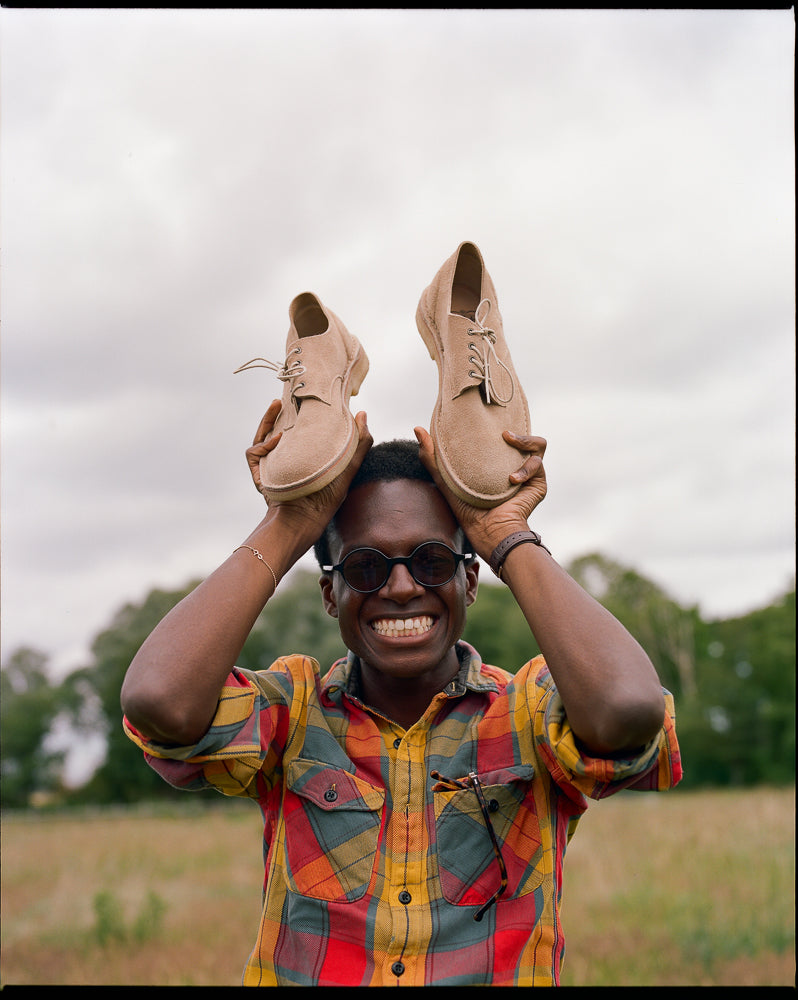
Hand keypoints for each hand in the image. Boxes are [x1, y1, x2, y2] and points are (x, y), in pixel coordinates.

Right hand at [246, 402, 372, 537]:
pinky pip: (254, 452)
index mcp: (302, 458)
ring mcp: (269, 466)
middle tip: (287, 397)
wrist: (306, 520)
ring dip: (266, 420)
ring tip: (277, 404)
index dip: (298, 416)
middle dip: (277, 413)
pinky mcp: (259, 473)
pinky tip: (278, 439)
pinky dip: (263, 444)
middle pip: (275, 430)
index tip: (307, 400)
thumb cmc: (326, 499)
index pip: (296, 431)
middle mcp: (283, 460)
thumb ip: (358, 443)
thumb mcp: (347, 468)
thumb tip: (362, 413)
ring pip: (260, 437)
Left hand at [414, 426, 547, 557]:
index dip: (500, 425)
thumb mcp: (445, 479)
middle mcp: (513, 466)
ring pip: (537, 445)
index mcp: (495, 463)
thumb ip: (430, 456)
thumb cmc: (466, 510)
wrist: (489, 531)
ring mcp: (528, 474)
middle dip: (518, 431)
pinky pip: (538, 462)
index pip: (503, 437)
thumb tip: (417, 429)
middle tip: (503, 433)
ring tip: (510, 442)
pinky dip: (526, 468)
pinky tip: (511, 479)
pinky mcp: (538, 483)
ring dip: (526, 441)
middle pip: (524, 437)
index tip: (488, 419)